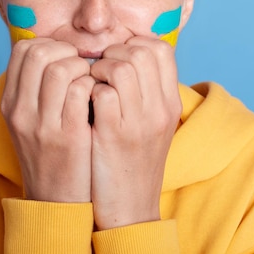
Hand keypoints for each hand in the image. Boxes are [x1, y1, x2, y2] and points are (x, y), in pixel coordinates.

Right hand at [1, 38, 94, 202]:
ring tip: (90, 81)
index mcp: (10, 104)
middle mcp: (20, 111)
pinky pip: (82, 91)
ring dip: (83, 68)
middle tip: (81, 67)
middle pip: (39, 53)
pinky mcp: (69, 137)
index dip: (49, 44)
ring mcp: (43, 125)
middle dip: (67, 52)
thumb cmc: (50, 155)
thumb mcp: (29, 122)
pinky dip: (94, 86)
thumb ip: (35, 89)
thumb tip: (55, 53)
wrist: (56, 201)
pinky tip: (99, 97)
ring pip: (61, 69)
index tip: (65, 57)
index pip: (22, 51)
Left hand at [89, 36, 181, 229]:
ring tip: (90, 84)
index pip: (162, 50)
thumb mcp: (151, 125)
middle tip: (99, 69)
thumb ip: (145, 92)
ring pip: (120, 68)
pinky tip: (83, 103)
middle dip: (113, 53)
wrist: (130, 209)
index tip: (117, 56)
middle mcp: (160, 110)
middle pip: (141, 52)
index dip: (135, 44)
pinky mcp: (114, 137)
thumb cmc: (133, 162)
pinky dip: (87, 91)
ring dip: (97, 70)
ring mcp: (138, 123)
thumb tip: (125, 58)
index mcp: (170, 104)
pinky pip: (100, 94)